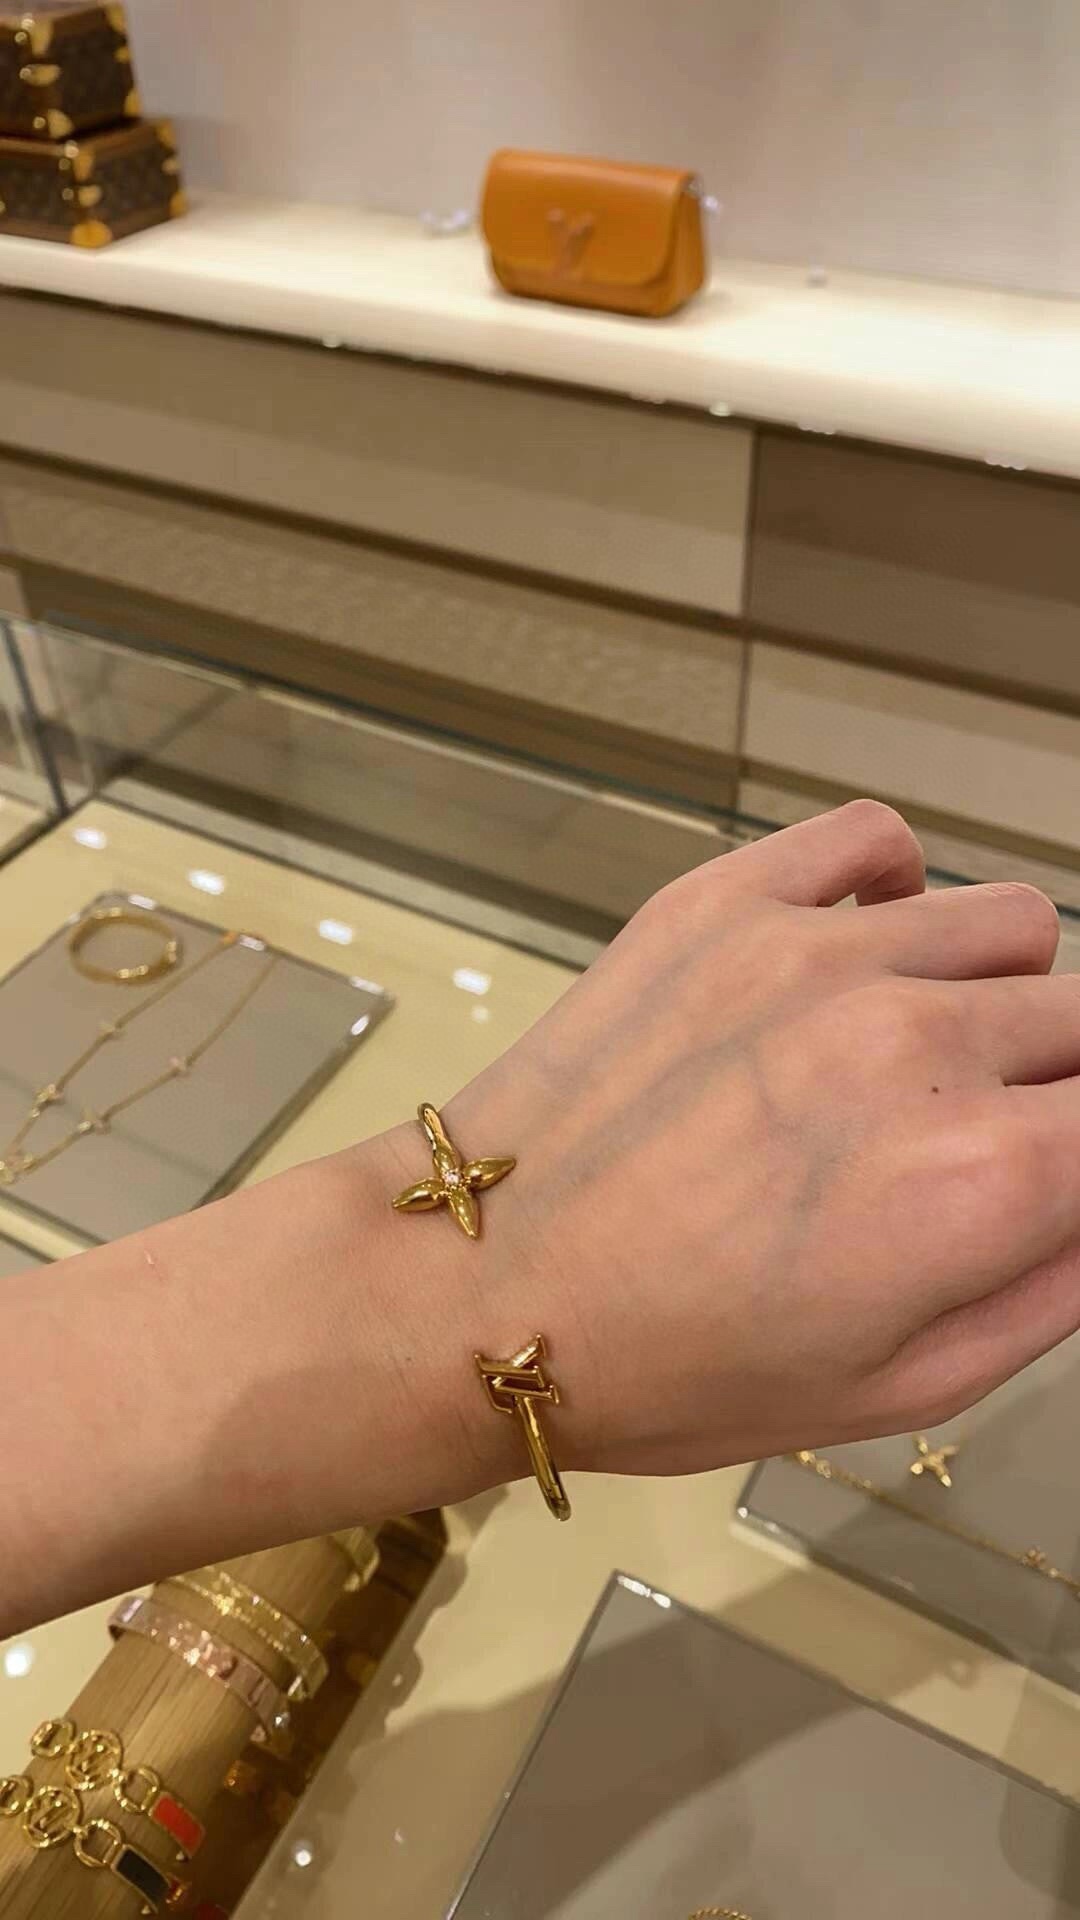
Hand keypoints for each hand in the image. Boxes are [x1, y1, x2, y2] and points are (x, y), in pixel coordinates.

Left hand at [445, 801, 1079, 1477]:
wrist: (482, 1289)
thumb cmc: (680, 1364)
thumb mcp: (905, 1385)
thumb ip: (1058, 1281)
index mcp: (981, 1176)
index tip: (1056, 1164)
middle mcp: (919, 1038)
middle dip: (1056, 1088)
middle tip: (973, 1145)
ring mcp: (817, 951)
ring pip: (1007, 923)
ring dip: (990, 992)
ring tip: (907, 1059)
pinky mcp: (727, 899)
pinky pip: (879, 839)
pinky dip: (896, 889)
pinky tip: (857, 957)